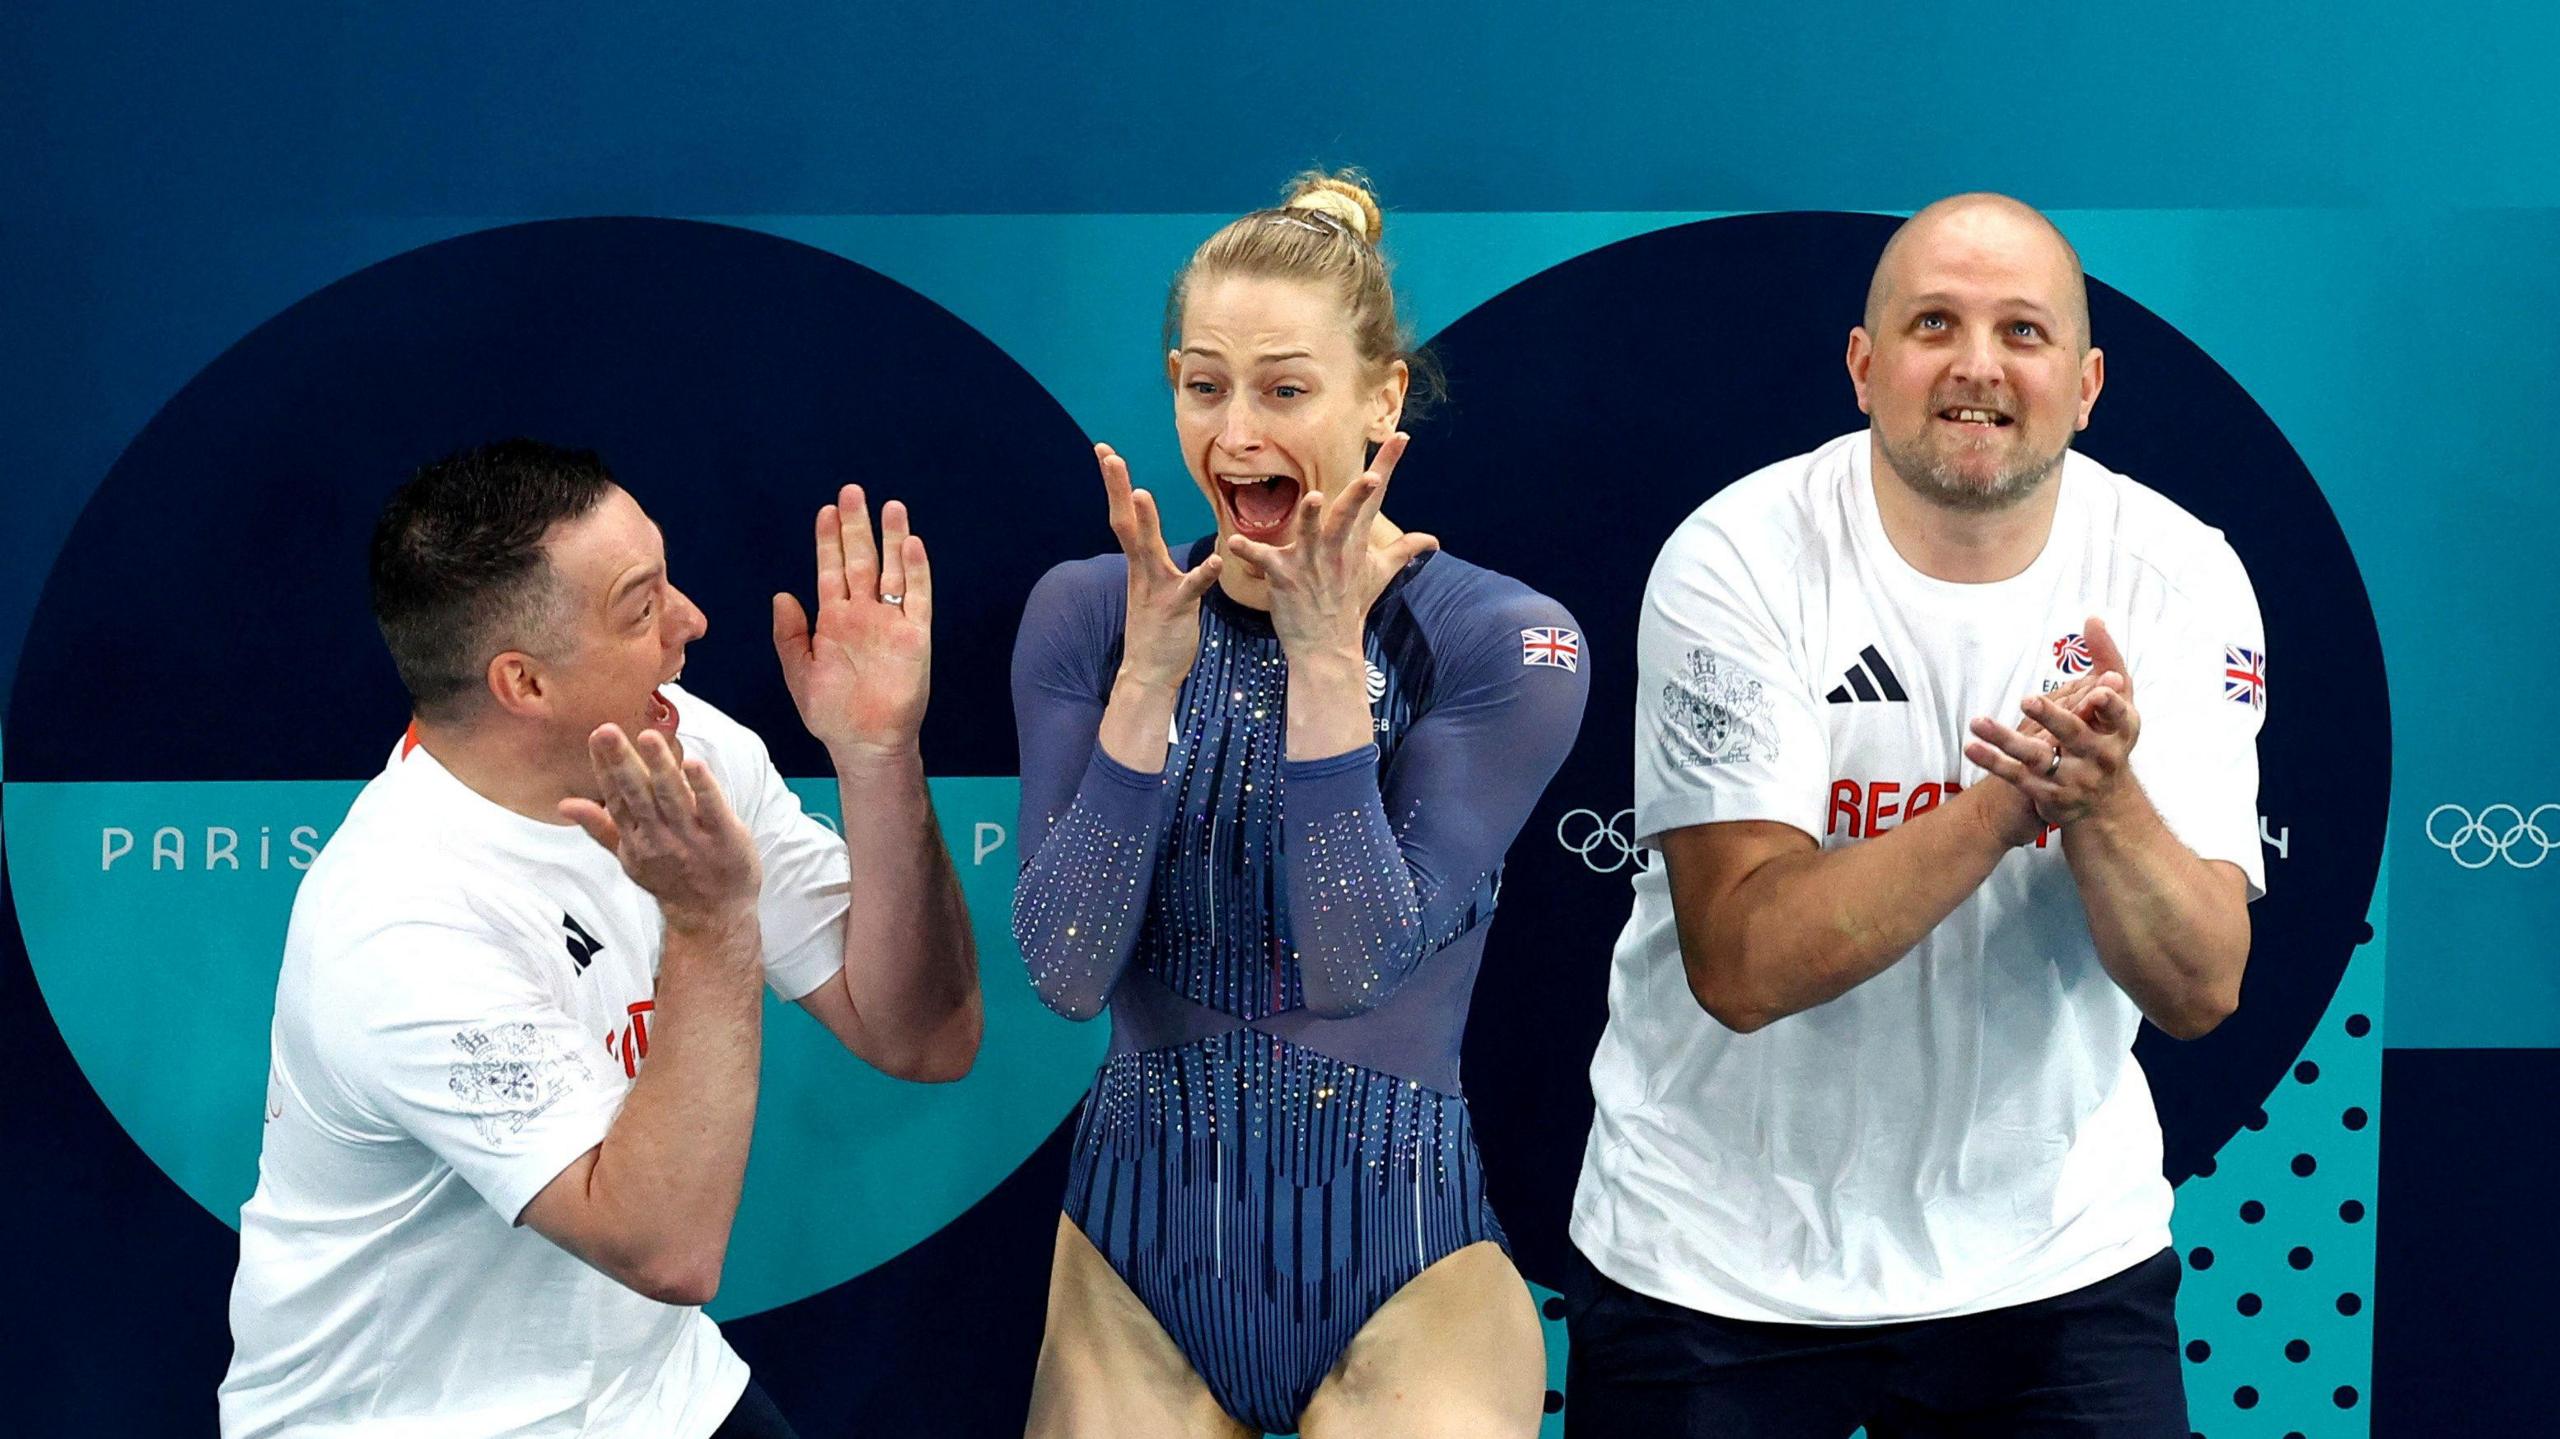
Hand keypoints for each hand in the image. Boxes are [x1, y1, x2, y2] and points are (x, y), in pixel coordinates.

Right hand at [560, 725, 760, 929]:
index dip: (605, 768)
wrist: (712, 915)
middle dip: (622, 763)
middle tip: (606, 730)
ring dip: (659, 767)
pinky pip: (712, 809)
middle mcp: (659, 837)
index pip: (616, 798)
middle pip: (638, 795)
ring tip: (647, 737)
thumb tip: (564, 804)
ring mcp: (692, 838)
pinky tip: (693, 763)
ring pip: (672, 797)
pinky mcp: (724, 836)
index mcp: (635, 838)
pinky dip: (703, 787)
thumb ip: (600, 827)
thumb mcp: (630, 856)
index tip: (596, 737)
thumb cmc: (669, 877)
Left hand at [773, 485, 931, 759]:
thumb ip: (789, 635)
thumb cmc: (831, 714)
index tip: (826, 511)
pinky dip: (916, 572)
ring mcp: (890, 623)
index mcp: (833, 620)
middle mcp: (863, 615)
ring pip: (892, 571)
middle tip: (853, 492)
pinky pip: (918, 598)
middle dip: (857, 527)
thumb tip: (782, 595)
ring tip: (891, 507)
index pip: (831, 570)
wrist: (864, 744)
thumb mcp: (799, 674)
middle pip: (861, 560)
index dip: (829, 541)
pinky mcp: (915, 637)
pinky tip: (913, 546)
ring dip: (892, 540)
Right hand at [1098, 442, 1221, 687]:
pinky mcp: (1178, 607)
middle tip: (1108, 455)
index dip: (1116, 485)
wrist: (1149, 672)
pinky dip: (1202, 572)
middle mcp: (1144, 570)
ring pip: (1149, 549)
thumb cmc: (1156, 628)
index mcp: (1140, 562)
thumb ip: (1153, 557)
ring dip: (1146, 522)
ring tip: (1144, 494)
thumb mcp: (1152, 584)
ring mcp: (1158, 587)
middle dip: (1118, 488)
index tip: (1105, 452)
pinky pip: (1191, 586)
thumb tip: (1151, 535)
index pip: (1124, 516)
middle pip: (1126, 521)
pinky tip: (1215, 560)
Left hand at [1223, 432, 1438, 659]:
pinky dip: (1250, 551)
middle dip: (1361, 495)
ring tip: (1314, 498)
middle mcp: (1336, 547)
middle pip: (1350, 514)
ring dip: (1311, 517)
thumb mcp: (1380, 574)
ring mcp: (1310, 561)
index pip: (1375, 496)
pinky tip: (1234, 544)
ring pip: (1311, 532)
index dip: (1388, 464)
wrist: (1328, 645)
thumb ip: (1404, 550)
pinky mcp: (1284, 576)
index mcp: (1355, 540)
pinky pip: (1264, 559)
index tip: (1401, 437)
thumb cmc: (1351, 604)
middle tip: (1372, 477)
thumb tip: (1434, 540)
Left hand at [1966, 616, 2142, 828]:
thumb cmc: (2111, 737)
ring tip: (1978, 723)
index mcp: (2121, 730)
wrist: (2107, 804)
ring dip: (2007, 741)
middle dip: (2053, 718)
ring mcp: (2073, 777)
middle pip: (2074, 734)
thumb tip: (2092, 619)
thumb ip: (2106, 660)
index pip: (2118, 715)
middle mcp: (2100, 756)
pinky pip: (2017, 775)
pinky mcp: (2048, 793)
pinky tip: (1972, 747)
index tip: (2100, 692)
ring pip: (2038, 757)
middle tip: (2027, 700)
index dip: (2109, 705)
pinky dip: (1994, 762)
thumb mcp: (2119, 701)